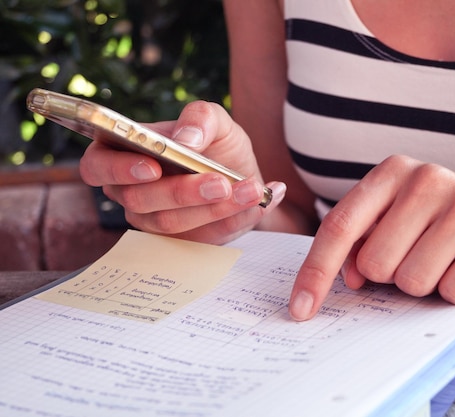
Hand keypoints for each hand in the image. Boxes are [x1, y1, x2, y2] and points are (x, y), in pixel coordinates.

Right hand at [79, 101, 285, 243]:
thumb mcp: (216, 121)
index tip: (152, 167)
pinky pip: (203, 238)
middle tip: (220, 182)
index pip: (98, 165)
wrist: (244, 176)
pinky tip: (263, 201)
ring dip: (217, 208)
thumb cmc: (217, 145)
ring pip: (173, 222)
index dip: (118, 169)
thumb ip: (201, 118)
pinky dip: (236, 220)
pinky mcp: (182, 242)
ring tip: (253, 190)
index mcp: (125, 154)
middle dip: (184, 192)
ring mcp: (154, 221)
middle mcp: (131, 191)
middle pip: (140, 200)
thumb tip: (186, 139)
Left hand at [288, 155, 454, 319]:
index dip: (316, 272)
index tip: (300, 309)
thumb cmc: (446, 229)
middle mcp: (428, 177)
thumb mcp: (399, 224)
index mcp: (393, 172)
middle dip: (393, 277)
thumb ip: (363, 243)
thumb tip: (349, 277)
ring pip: (414, 281)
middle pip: (376, 264)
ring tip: (449, 262)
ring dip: (428, 286)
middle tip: (421, 259)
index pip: (340, 227)